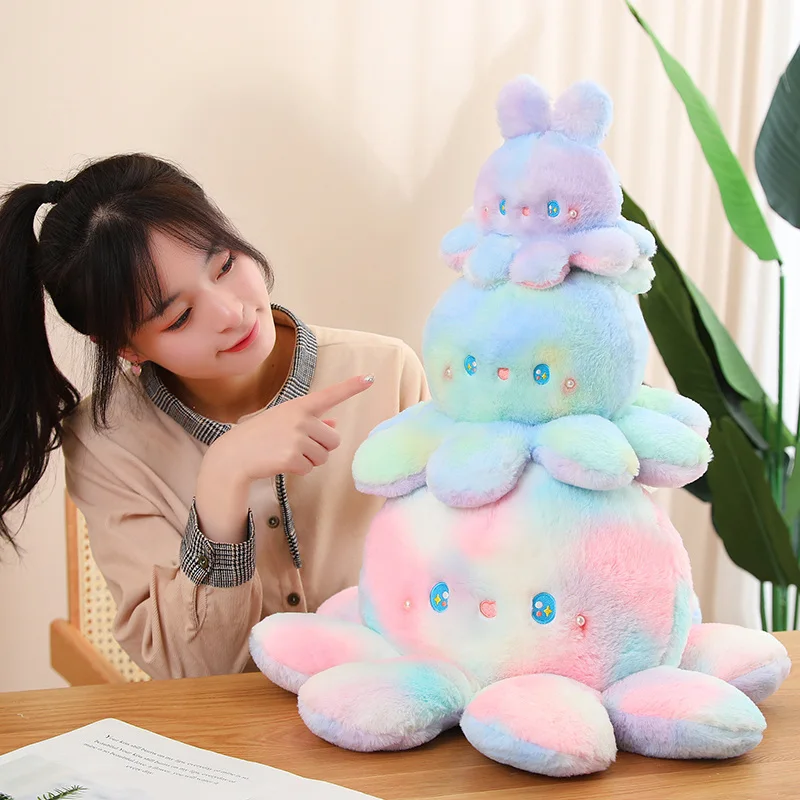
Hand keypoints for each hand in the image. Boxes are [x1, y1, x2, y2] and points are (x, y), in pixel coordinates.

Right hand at [195, 375, 373, 543]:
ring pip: (323, 456)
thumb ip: (311, 421)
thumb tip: (334, 424)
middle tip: (296, 446)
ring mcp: (297, 438)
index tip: (370, 378)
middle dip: (320, 447)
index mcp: (299, 406)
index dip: (351, 387)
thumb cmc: (259, 435)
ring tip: (286, 453)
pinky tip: (281, 462)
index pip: (330, 394)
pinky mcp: (293, 457)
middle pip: (334, 440)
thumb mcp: (283, 421)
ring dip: (310, 460)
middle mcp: (301, 419)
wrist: (233, 455)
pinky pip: (310, 468)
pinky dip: (299, 469)